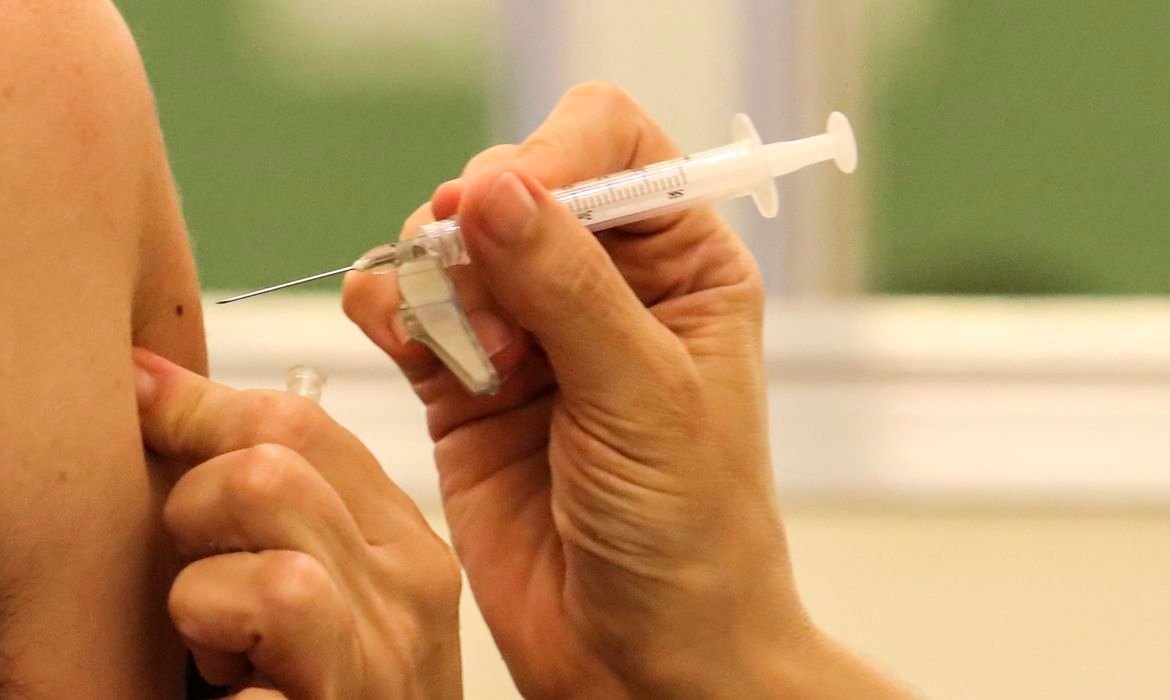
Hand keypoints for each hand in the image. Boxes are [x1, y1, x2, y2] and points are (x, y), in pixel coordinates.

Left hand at [133, 348, 461, 698]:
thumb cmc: (360, 687)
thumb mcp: (351, 582)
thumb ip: (295, 504)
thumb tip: (167, 398)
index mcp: (405, 540)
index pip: (298, 424)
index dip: (197, 405)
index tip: (140, 398)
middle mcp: (404, 594)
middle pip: (267, 476)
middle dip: (194, 512)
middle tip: (201, 569)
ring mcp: (375, 670)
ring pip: (268, 582)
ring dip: (207, 612)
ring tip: (220, 651)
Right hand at [345, 82, 908, 697]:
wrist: (645, 661)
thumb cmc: (692, 540)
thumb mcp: (647, 401)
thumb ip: (570, 288)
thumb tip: (495, 187)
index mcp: (681, 267)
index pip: (609, 145)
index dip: (552, 156)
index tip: (505, 206)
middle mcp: (602, 288)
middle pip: (513, 185)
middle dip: (483, 233)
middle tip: (496, 320)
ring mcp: (528, 335)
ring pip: (448, 244)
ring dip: (436, 278)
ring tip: (475, 357)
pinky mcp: (465, 385)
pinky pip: (405, 310)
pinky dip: (388, 309)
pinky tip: (405, 341)